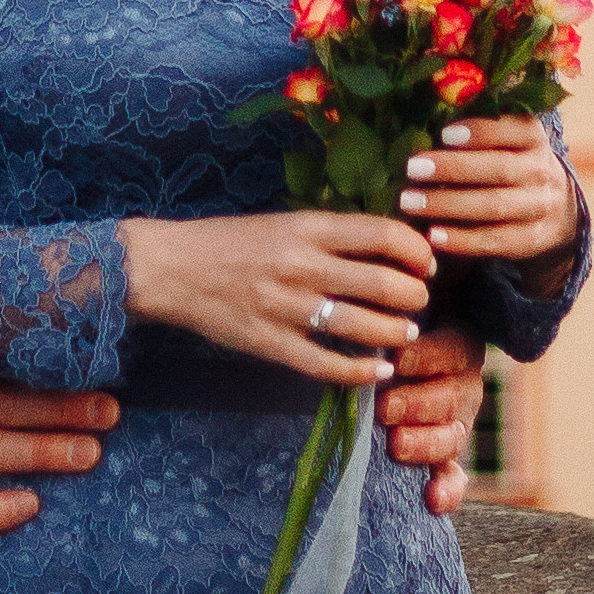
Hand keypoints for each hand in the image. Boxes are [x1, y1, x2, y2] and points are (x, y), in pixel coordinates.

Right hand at [118, 209, 430, 386]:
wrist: (169, 268)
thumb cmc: (229, 242)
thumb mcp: (283, 222)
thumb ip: (330, 235)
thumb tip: (387, 248)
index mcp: (306, 228)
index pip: (383, 235)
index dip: (416, 251)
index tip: (424, 263)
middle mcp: (301, 266)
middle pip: (384, 284)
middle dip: (414, 296)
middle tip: (418, 301)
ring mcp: (286, 308)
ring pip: (364, 327)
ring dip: (396, 333)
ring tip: (404, 333)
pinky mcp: (271, 343)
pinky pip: (327, 365)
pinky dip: (360, 371)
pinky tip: (377, 371)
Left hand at [380, 324, 487, 516]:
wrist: (387, 363)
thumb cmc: (389, 332)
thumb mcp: (395, 317)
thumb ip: (391, 315)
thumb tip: (381, 305)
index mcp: (457, 347)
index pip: (452, 350)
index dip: (427, 356)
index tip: (398, 360)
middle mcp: (462, 386)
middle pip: (451, 397)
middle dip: (418, 403)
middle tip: (385, 407)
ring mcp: (456, 424)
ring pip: (452, 437)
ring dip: (426, 444)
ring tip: (396, 446)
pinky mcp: (446, 456)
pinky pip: (454, 476)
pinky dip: (448, 489)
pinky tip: (434, 500)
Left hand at [399, 115, 579, 279]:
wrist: (556, 208)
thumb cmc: (512, 162)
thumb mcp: (507, 139)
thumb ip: (478, 126)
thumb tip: (427, 106)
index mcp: (533, 138)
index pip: (514, 129)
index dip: (480, 131)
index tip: (443, 134)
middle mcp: (541, 170)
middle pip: (498, 170)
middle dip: (452, 169)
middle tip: (411, 168)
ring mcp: (539, 207)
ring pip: (494, 206)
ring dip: (448, 205)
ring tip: (409, 202)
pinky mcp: (531, 239)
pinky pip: (495, 240)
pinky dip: (463, 240)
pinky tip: (433, 235)